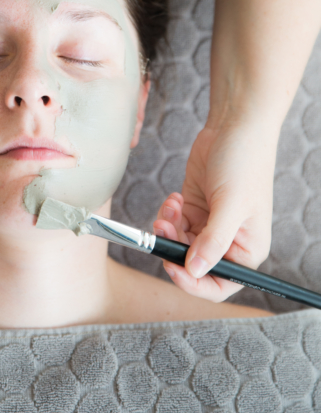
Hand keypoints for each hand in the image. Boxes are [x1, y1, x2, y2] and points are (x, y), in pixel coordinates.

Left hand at [153, 123, 274, 300]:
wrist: (234, 127)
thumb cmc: (244, 162)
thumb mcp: (230, 204)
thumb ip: (212, 241)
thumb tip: (194, 271)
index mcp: (247, 249)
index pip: (220, 285)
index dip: (194, 283)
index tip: (172, 267)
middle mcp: (228, 241)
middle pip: (193, 265)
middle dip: (174, 248)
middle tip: (164, 228)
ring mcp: (210, 224)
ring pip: (179, 244)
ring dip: (168, 229)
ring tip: (172, 206)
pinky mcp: (195, 208)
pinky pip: (174, 225)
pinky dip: (169, 215)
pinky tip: (175, 197)